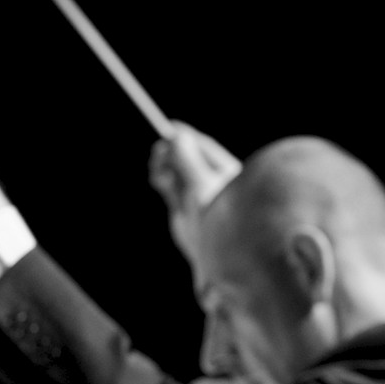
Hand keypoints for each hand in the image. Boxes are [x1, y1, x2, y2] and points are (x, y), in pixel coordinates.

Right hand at [148, 123, 240, 256]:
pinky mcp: (184, 214)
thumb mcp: (202, 185)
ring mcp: (198, 200)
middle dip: (174, 153)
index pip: (205, 151)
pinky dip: (163, 180)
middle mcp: (213, 186)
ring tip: (157, 161)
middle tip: (159, 147)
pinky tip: (158, 175)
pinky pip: (172, 190)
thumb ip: (188, 161)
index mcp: (228, 176)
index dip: (188, 138)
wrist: (220, 256)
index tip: (171, 127)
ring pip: (179, 175)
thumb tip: (177, 136)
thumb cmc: (220, 221)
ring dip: (166, 166)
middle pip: (190, 161)